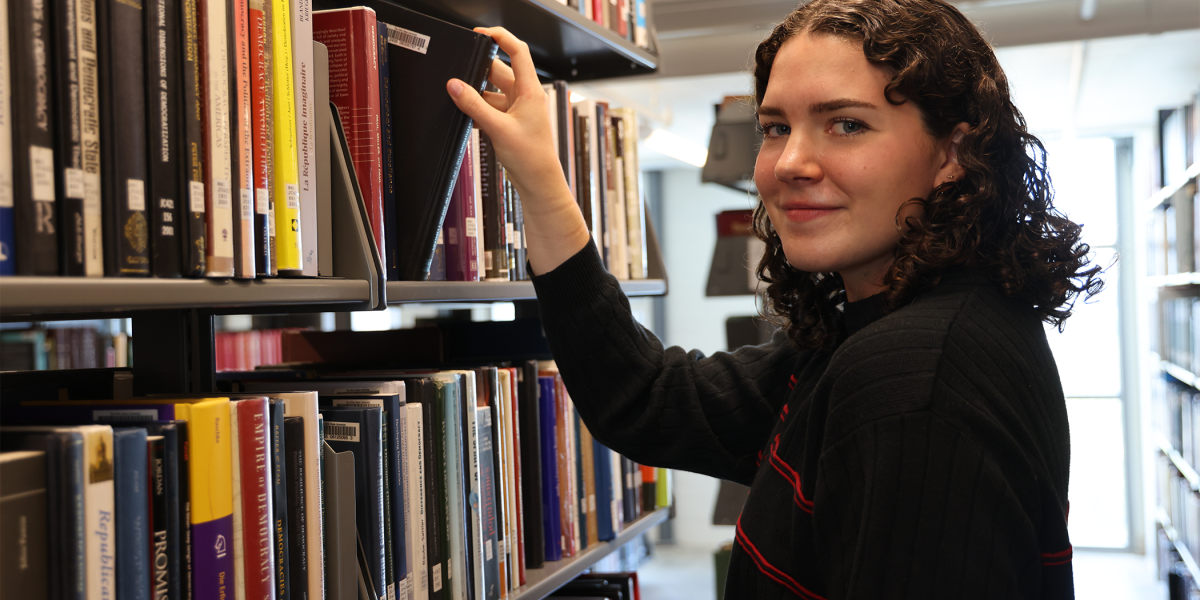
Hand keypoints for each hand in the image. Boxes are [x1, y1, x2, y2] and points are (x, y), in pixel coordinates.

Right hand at [446, 27, 569, 212]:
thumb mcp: (497, 128)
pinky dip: (479, 110)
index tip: (480, 34)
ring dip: (477, 96)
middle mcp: (525, 96)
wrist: (538, 183)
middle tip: (459, 76)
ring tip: (462, 102)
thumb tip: (454, 85)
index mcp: (530, 90)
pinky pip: (490, 108)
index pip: (518, 52)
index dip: (500, 38)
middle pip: (499, 71)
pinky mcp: (510, 122)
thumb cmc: (530, 157)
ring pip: (492, 92)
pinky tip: (468, 118)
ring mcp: (518, 109)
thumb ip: (474, 105)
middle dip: (479, 73)